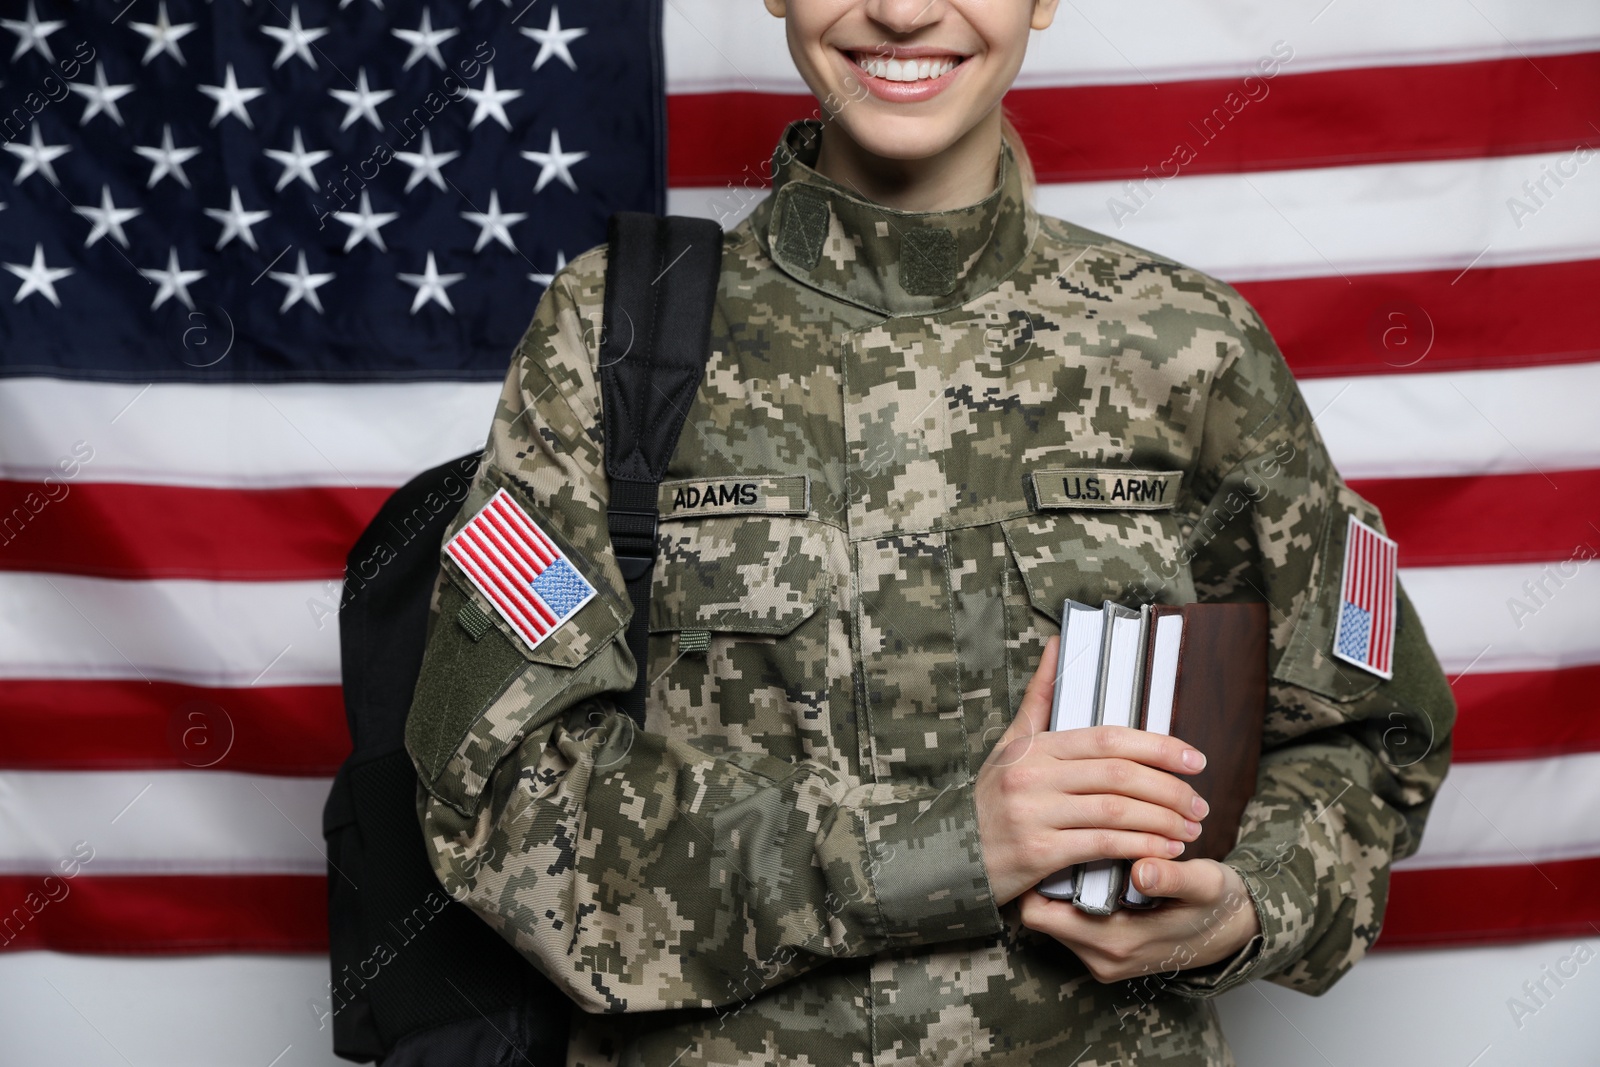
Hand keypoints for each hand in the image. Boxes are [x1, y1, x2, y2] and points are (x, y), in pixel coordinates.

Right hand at [974, 636, 1210, 905]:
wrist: (951, 858)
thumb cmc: (990, 801)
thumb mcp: (1010, 746)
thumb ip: (1040, 699)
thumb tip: (1058, 643)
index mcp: (1034, 747)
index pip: (1108, 738)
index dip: (1158, 747)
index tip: (1194, 759)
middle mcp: (1033, 776)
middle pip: (1119, 775)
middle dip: (1169, 790)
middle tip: (1199, 805)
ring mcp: (1034, 814)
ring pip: (1116, 811)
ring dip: (1163, 821)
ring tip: (1190, 830)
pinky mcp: (1037, 853)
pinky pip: (1102, 845)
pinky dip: (1141, 847)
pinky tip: (1163, 852)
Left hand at [1018, 857, 1261, 981]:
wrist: (1236, 932)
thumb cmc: (1218, 904)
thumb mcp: (1204, 884)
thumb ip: (1173, 878)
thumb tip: (1143, 870)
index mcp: (1117, 943)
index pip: (1040, 914)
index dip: (1037, 877)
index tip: (1048, 842)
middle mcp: (1102, 958)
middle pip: (1041, 915)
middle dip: (1047, 878)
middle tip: (1061, 839)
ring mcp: (1103, 958)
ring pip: (1055, 918)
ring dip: (1062, 886)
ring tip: (1077, 850)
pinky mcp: (1107, 952)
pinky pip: (1073, 923)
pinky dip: (1076, 896)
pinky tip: (1093, 866)